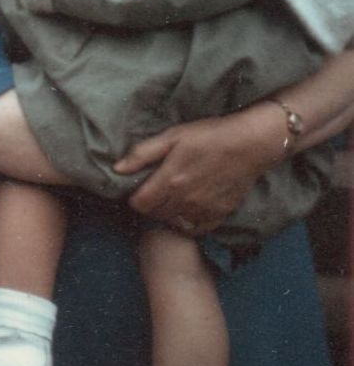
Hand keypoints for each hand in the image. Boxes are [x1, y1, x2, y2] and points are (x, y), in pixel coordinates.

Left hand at [113, 107, 280, 234]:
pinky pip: (196, 229)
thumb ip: (142, 154)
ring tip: (171, 197)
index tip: (139, 186)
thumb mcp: (171, 137)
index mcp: (169, 181)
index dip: (134, 196)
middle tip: (155, 190)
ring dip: (167, 213)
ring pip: (174, 222)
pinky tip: (188, 208)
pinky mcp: (220, 215)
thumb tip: (117, 169)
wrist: (248, 144)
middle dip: (149, 204)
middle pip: (154, 214)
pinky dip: (187, 222)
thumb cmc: (207, 136)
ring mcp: (203, 210)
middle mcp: (185, 200)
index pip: (139, 204)